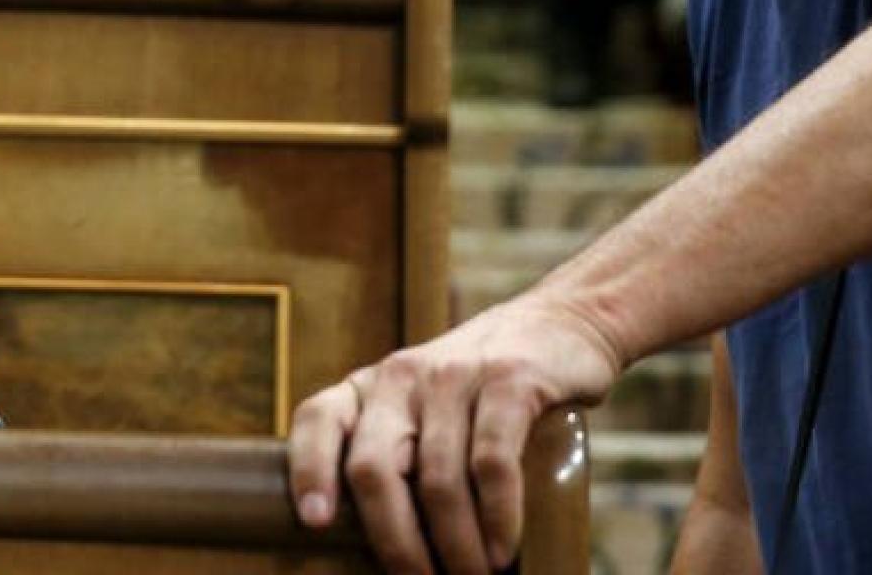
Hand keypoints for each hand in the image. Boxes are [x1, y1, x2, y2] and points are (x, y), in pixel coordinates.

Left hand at [287, 295, 621, 574]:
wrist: (561, 321)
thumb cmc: (482, 389)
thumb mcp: (425, 406)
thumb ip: (398, 451)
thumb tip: (380, 546)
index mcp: (372, 386)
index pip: (319, 418)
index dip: (309, 470)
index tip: (317, 523)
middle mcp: (404, 375)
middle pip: (374, 467)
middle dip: (394, 542)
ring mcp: (456, 375)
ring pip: (437, 478)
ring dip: (455, 545)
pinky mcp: (511, 380)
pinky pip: (492, 462)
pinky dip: (496, 518)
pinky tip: (502, 549)